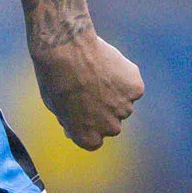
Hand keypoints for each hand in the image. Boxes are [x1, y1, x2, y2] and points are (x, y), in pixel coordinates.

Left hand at [35, 27, 143, 149]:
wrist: (67, 51)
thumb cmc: (55, 78)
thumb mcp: (55, 107)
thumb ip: (70, 121)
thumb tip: (73, 129)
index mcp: (88, 138)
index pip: (95, 141)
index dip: (88, 124)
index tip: (83, 110)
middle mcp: (110, 128)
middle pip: (112, 124)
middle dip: (104, 111)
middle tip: (91, 89)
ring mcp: (125, 108)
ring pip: (124, 104)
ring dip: (116, 93)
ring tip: (98, 74)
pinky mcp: (136, 88)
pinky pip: (133, 86)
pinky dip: (125, 77)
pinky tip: (108, 65)